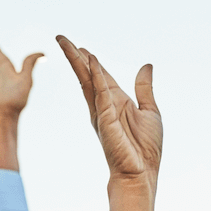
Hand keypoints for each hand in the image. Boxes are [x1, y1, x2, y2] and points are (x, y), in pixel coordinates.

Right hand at [56, 38, 161, 185]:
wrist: (141, 174)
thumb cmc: (146, 149)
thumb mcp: (150, 111)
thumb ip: (144, 88)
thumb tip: (146, 66)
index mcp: (115, 102)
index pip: (99, 76)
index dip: (91, 61)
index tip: (81, 47)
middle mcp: (103, 105)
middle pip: (86, 74)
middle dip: (74, 55)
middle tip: (61, 37)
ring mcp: (101, 111)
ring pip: (86, 79)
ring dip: (76, 59)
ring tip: (65, 42)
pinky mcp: (105, 118)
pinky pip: (100, 92)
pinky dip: (96, 74)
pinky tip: (92, 59)